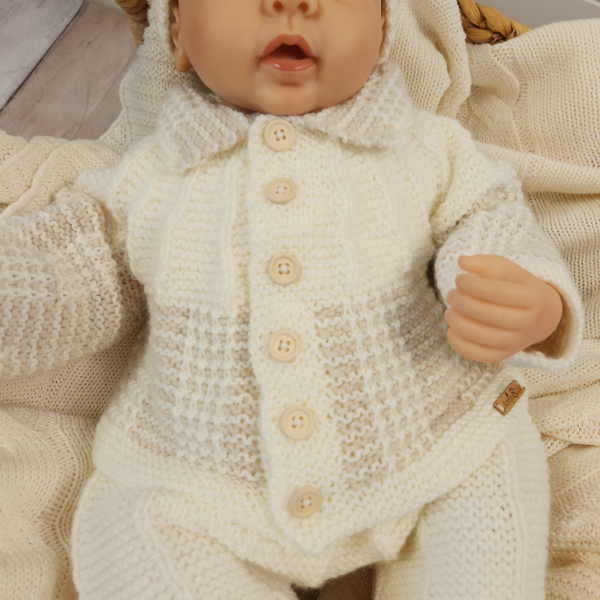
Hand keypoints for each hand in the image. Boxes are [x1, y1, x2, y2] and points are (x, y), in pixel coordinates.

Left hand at [444, 255, 562, 362]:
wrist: (541, 316)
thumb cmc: (517, 287)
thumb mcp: (507, 270)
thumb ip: (484, 263)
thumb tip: (461, 261)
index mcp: (532, 298)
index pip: (499, 293)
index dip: (473, 286)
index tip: (459, 280)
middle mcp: (528, 322)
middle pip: (491, 316)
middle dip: (464, 304)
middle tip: (451, 295)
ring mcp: (517, 342)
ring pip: (485, 338)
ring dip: (459, 324)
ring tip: (449, 312)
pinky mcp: (505, 355)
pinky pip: (481, 356)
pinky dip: (462, 346)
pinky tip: (451, 332)